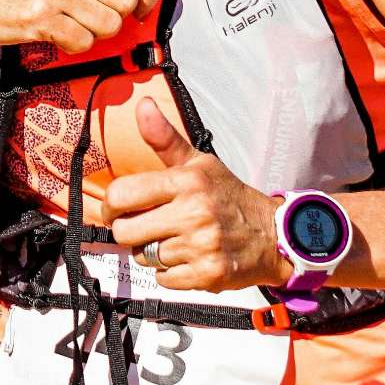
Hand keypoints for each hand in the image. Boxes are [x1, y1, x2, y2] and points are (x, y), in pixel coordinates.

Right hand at [0, 0, 169, 63]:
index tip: (140, 5)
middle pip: (127, 0)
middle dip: (120, 18)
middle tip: (97, 17)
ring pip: (109, 25)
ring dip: (98, 34)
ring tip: (76, 24)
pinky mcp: (39, 19)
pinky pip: (84, 43)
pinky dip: (77, 46)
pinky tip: (60, 34)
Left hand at [105, 99, 286, 291]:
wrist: (273, 234)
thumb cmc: (229, 197)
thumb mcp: (200, 163)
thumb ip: (165, 139)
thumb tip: (142, 105)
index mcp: (188, 181)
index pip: (123, 195)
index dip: (111, 206)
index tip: (117, 210)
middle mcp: (194, 212)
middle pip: (126, 232)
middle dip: (131, 232)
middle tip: (147, 228)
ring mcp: (201, 245)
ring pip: (145, 256)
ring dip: (154, 252)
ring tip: (176, 240)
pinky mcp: (208, 275)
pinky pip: (163, 279)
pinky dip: (170, 273)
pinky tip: (188, 258)